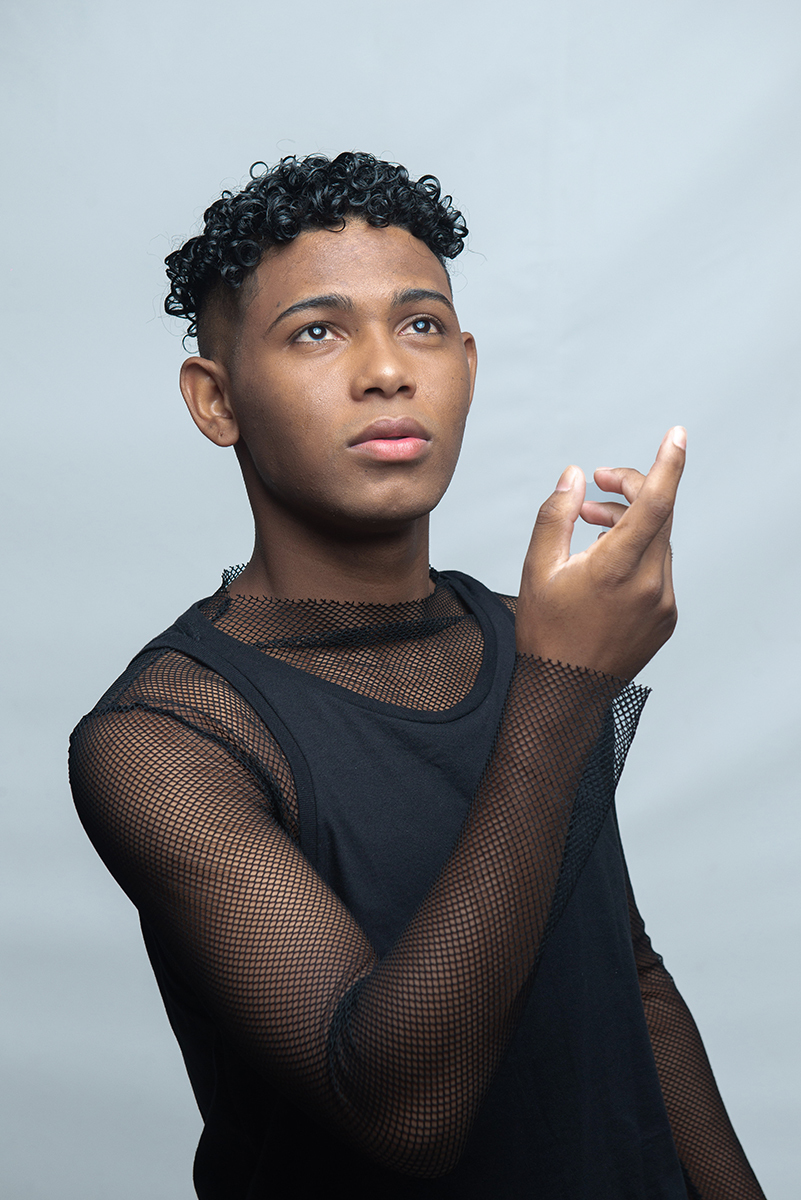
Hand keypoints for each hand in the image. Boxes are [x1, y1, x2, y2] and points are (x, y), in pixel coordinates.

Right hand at [515, 427, 685, 678]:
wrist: (563, 691)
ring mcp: (663, 603)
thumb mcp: (537, 568)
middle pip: (658, 515)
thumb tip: (573, 477)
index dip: (668, 465)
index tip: (676, 435)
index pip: (656, 504)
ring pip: (658, 541)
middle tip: (598, 483)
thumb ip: (557, 515)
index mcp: (617, 569)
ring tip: (590, 523)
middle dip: (632, 489)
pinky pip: (659, 568)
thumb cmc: (545, 633)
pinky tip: (606, 561)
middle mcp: (650, 585)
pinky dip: (638, 552)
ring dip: (630, 523)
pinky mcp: (666, 617)